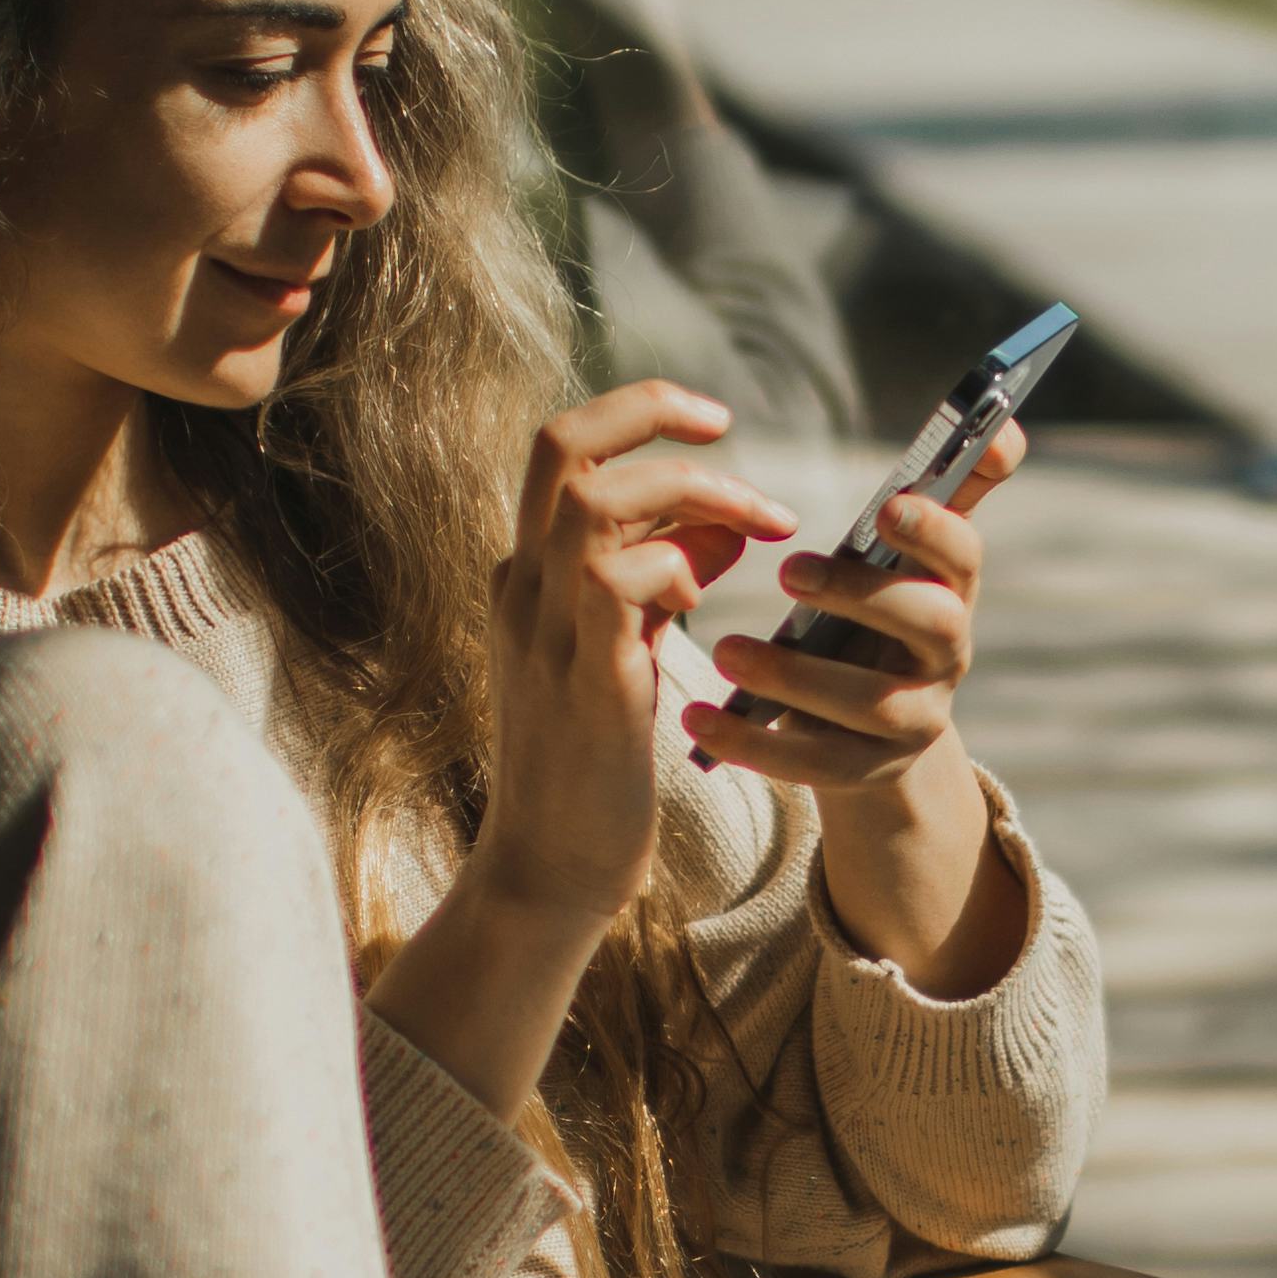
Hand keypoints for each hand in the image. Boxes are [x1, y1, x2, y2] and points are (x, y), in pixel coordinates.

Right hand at [469, 382, 796, 931]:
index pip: (564, 448)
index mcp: (527, 572)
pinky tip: (703, 602)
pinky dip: (675, 568)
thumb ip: (665, 578)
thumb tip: (725, 522)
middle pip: (562, 442)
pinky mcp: (582, 681)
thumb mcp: (627, 648)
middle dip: (651, 410)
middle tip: (728, 426)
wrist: (552, 866)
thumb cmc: (596, 760)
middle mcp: (521, 586)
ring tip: (755, 523)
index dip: (639, 416)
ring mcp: (543, 631)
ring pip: (592, 500)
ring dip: (688, 491)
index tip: (713, 427)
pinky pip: (617, 582)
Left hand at [705, 420, 1027, 994]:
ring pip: (870, 704)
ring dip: (796, 676)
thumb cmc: (880, 616)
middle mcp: (947, 657)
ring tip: (726, 650)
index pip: (964, 558)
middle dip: (863, 596)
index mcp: (951, 590)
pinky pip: (813, 765)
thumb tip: (1006, 423)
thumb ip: (947, 492)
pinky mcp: (865, 773)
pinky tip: (698, 718)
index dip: (934, 534)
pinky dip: (752, 743)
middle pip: (931, 626)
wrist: (874, 734)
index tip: (888, 509)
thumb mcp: (908, 562)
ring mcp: (912, 721)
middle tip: (788, 571)